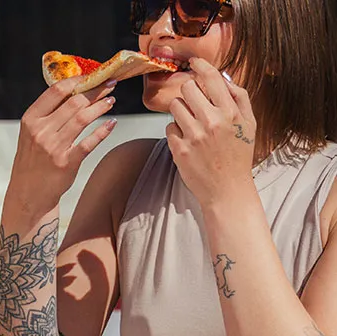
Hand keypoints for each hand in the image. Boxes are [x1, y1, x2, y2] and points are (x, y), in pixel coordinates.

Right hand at [6, 76, 117, 220]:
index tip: (93, 75)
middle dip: (96, 90)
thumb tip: (74, 89)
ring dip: (101, 106)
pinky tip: (111, 124)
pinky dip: (103, 131)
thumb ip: (48, 113)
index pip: (56, 90)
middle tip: (109, 84)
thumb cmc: (32, 161)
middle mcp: (40, 132)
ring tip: (111, 101)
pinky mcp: (67, 163)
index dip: (78, 80)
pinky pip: (89, 142)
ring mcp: (53, 148)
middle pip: (74, 102)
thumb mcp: (31, 133)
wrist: (28, 194)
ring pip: (83, 118)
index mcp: (30, 119)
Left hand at [165, 57, 257, 206]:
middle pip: (187, 88)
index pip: (212, 78)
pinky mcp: (180, 149)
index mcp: (231, 113)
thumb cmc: (238, 156)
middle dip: (189, 93)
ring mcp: (195, 136)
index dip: (200, 65)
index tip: (193, 62)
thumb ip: (239, 98)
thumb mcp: (249, 125)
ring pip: (175, 106)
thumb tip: (223, 77)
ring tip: (191, 125)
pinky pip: (169, 127)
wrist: (227, 190)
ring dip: (180, 112)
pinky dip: (176, 132)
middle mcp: (213, 121)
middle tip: (195, 105)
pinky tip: (188, 142)